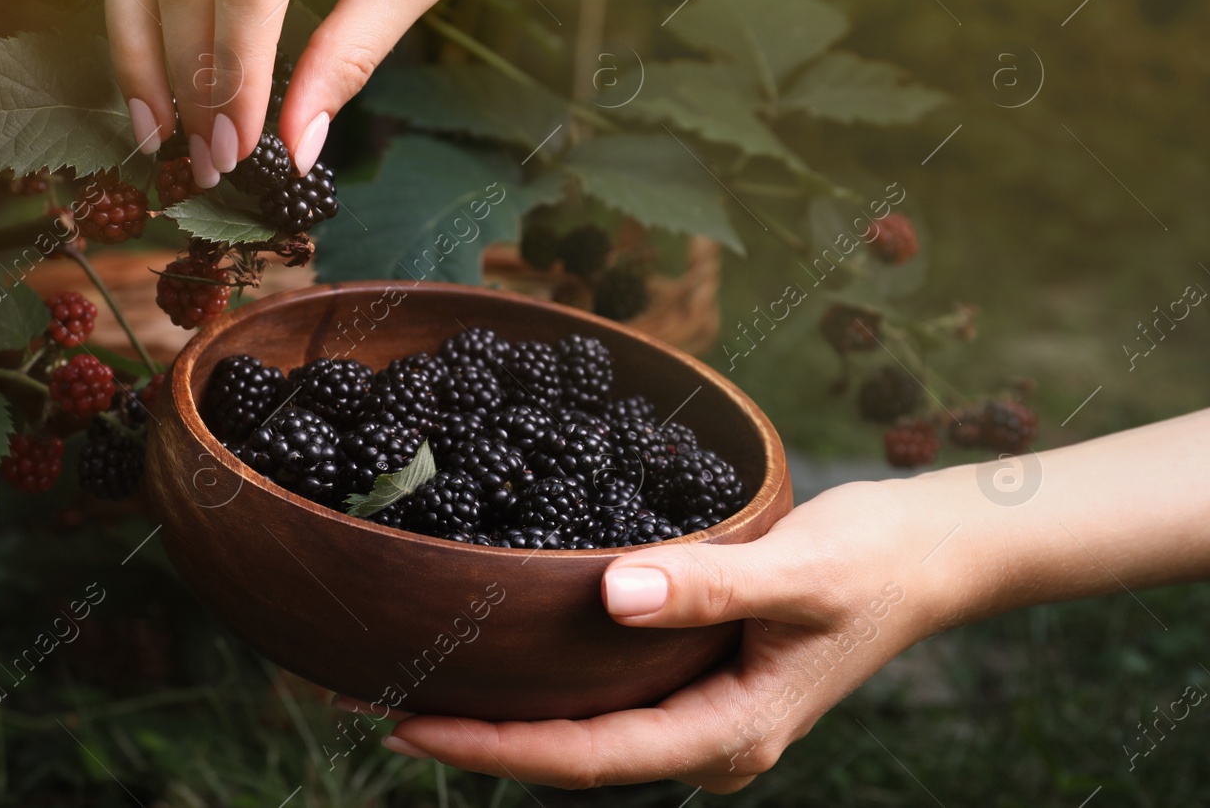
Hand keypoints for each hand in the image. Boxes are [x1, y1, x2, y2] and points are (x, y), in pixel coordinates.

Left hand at [379, 480, 969, 791]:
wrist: (932, 552)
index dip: (493, 748)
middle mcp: (708, 736)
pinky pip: (609, 689)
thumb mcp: (797, 570)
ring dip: (509, 707)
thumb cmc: (875, 562)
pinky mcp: (699, 674)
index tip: (405, 724)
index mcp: (727, 733)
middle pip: (574, 753)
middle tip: (378, 702)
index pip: (587, 757)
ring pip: (587, 724)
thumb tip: (611, 593)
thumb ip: (707, 585)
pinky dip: (551, 675)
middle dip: (481, 735)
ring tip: (418, 678)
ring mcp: (703, 710)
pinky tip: (503, 646)